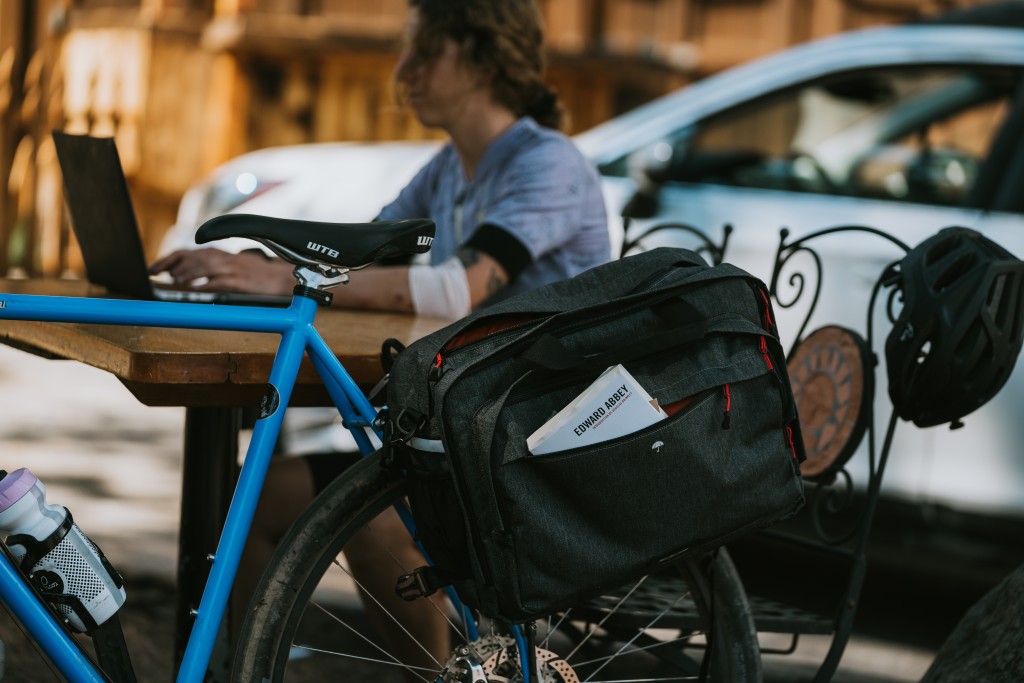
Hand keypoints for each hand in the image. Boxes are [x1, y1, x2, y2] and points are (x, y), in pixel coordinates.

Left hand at [149, 248, 294, 295]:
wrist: (282, 279)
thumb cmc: (257, 276)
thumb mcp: (233, 266)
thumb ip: (213, 268)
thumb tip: (186, 276)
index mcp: (220, 254)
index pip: (187, 252)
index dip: (168, 259)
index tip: (153, 268)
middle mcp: (223, 259)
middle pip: (190, 257)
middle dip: (169, 265)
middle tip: (155, 274)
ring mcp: (231, 270)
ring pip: (201, 268)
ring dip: (184, 274)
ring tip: (173, 282)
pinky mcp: (239, 283)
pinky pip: (216, 283)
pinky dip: (202, 286)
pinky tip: (192, 291)